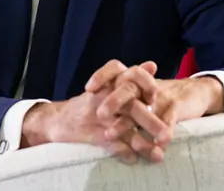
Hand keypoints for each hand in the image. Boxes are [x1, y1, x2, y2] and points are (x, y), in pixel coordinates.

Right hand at [22, 60, 165, 163]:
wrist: (58, 118)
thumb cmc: (91, 101)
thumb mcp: (109, 84)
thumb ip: (131, 77)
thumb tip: (152, 64)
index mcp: (114, 81)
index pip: (133, 74)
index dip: (146, 85)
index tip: (153, 98)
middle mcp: (107, 95)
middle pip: (131, 105)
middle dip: (150, 121)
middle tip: (165, 135)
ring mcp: (98, 114)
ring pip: (123, 127)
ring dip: (141, 142)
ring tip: (156, 154)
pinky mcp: (91, 132)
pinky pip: (110, 143)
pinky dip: (123, 152)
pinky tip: (134, 159)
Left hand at [88, 69, 223, 160]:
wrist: (196, 91)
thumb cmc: (163, 96)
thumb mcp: (142, 93)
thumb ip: (123, 97)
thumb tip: (96, 107)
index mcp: (135, 80)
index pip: (116, 70)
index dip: (102, 76)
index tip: (88, 88)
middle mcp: (145, 86)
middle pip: (127, 89)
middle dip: (113, 101)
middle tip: (100, 115)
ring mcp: (161, 95)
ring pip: (144, 110)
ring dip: (128, 124)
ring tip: (111, 135)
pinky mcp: (176, 106)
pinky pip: (167, 120)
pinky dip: (162, 131)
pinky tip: (156, 144)